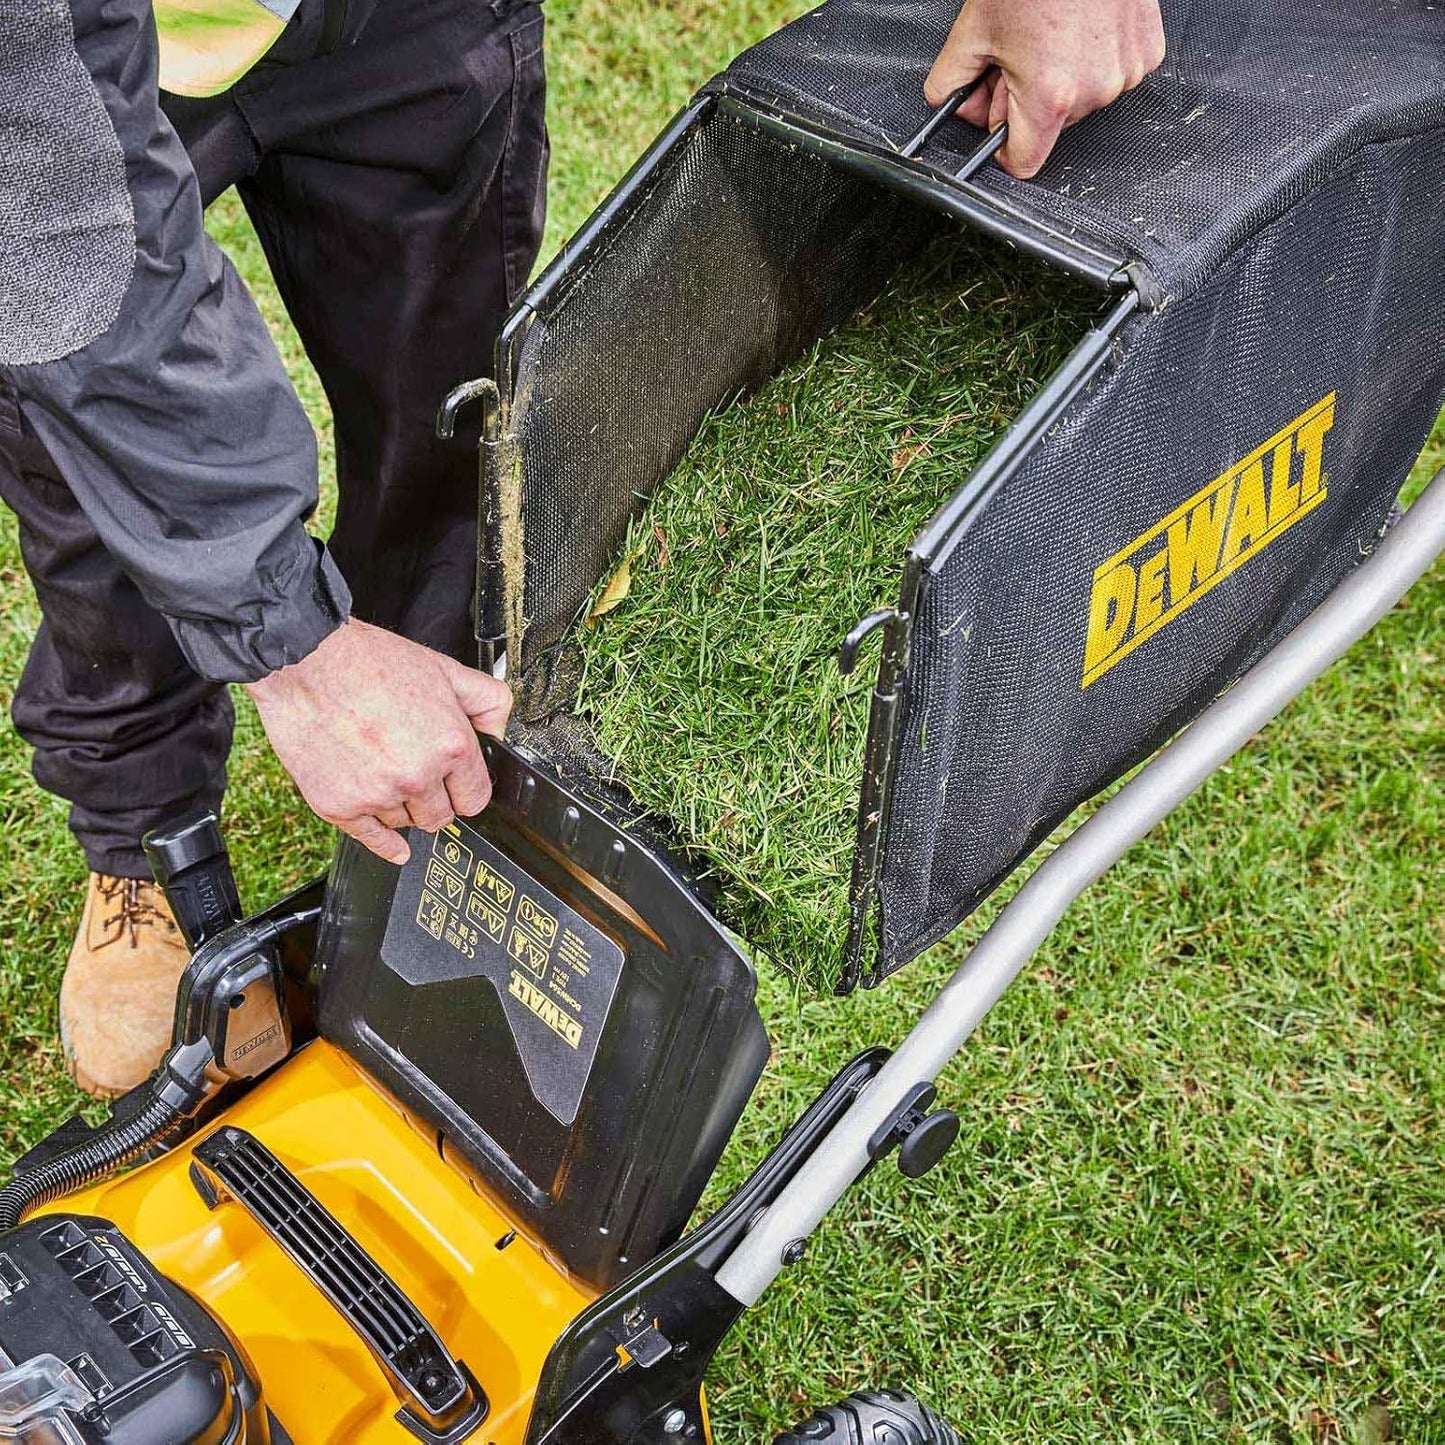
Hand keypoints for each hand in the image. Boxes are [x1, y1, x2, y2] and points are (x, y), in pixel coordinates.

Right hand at [245, 618, 512, 864]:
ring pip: (406, 824)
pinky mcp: (339, 806)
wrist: (306, 659)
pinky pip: (372, 839)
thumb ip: (486, 703)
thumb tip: (499, 735)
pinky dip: (384, 843)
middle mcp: (417, 776)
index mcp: (450, 746)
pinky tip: (395, 846)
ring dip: (401, 807)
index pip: (476, 798)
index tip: (456, 784)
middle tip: (418, 775)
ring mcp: (377, 795)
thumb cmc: (369, 661)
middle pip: (441, 817)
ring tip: (385, 771)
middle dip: (435, 799)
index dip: (465, 789)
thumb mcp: (446, 670)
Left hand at [925, 0, 1164, 178]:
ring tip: (1047, 34)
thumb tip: (946, 101)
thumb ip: (952, 79)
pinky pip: (1110, 74)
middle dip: (1025, 101)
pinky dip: (1091, 59)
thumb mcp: (975, 28)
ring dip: (1059, 79)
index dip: (1002, 146)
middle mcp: (1093, 90)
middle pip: (1049, 128)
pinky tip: (1077, 29)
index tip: (997, 123)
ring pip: (1079, 102)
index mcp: (1050, 96)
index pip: (1023, 163)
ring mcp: (1125, 72)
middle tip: (1014, 57)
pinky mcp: (1146, 51)